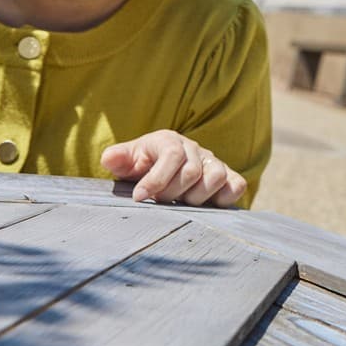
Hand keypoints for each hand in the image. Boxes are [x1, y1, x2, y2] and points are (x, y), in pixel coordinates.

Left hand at [101, 130, 247, 206]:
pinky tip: (206, 205)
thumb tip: (109, 158)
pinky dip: (224, 197)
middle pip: (191, 172)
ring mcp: (213, 163)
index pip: (171, 156)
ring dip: (196, 198)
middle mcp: (195, 149)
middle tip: (159, 201)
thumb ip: (117, 159)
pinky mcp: (228, 177)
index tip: (140, 198)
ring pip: (215, 178)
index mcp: (169, 141)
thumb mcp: (126, 162)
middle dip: (171, 193)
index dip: (156, 179)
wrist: (162, 170)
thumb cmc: (143, 166)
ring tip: (181, 202)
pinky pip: (236, 185)